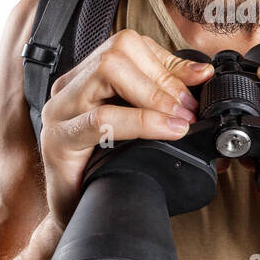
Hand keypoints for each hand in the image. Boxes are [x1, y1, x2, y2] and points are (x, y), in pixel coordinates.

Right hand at [39, 30, 213, 226]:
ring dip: (153, 95)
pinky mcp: (59, 140)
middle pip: (116, 51)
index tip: (198, 81)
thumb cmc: (105, 168)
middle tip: (189, 108)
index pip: (127, 45)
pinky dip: (142, 122)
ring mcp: (60, 111)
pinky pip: (102, 119)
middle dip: (162, 78)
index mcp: (86, 78)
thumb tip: (200, 74)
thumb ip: (161, 96)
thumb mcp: (137, 125)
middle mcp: (69, 88)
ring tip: (179, 120)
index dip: (167, 61)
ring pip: (107, 72)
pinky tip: (167, 131)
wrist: (75, 214)